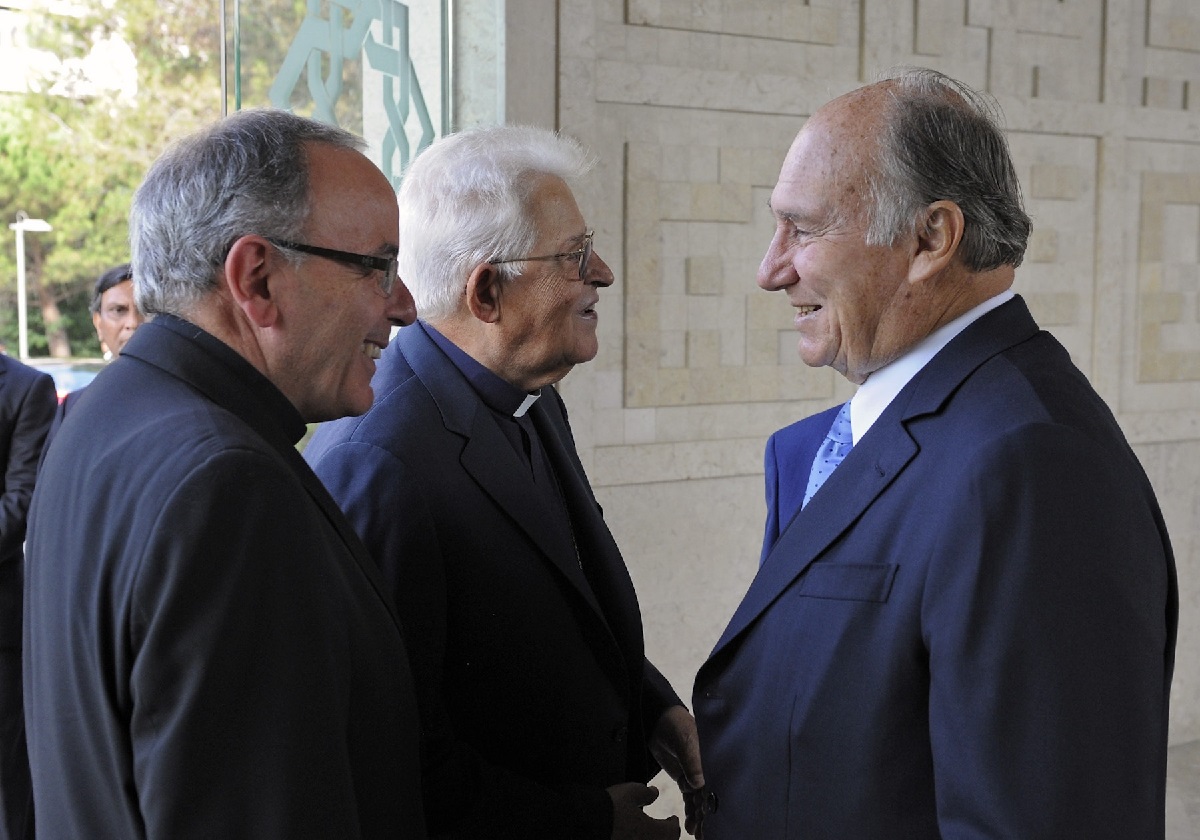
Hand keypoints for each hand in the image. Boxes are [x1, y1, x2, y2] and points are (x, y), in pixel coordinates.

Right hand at [607, 783, 680, 839]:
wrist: (584, 824)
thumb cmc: (610, 807)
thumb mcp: (631, 792)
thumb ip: (647, 793)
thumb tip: (655, 792)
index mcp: (655, 833)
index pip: (673, 831)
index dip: (673, 823)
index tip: (672, 819)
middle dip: (665, 835)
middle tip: (663, 828)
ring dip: (651, 838)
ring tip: (645, 832)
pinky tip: (629, 835)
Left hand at [649, 706, 704, 835]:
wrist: (658, 721)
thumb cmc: (677, 725)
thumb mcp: (685, 740)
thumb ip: (691, 761)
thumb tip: (698, 784)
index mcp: (714, 758)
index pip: (719, 782)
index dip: (717, 800)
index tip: (717, 817)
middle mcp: (708, 768)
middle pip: (711, 794)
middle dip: (709, 814)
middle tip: (706, 832)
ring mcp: (696, 774)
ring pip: (700, 800)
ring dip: (699, 816)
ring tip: (696, 832)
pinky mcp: (685, 777)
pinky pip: (689, 798)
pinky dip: (690, 811)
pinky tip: (690, 825)